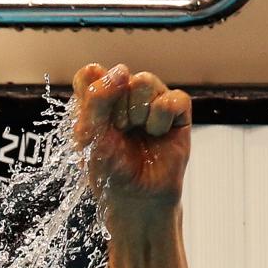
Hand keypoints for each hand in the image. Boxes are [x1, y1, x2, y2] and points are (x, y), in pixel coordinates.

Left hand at [73, 63, 191, 214]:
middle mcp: (123, 98)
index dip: (94, 90)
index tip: (97, 117)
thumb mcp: (90, 137)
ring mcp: (150, 103)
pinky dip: (162, 119)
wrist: (136, 198)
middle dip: (118, 110)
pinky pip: (173, 98)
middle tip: (119, 134)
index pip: (90, 74)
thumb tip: (121, 69)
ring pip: (146, 82)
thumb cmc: (108, 171)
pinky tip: (158, 134)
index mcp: (96, 102)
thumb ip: (97, 100)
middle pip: (121, 76)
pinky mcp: (176, 114)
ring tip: (139, 134)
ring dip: (139, 113)